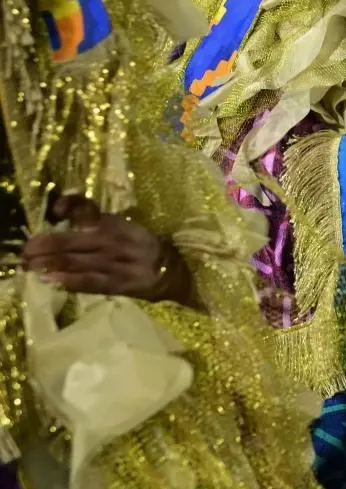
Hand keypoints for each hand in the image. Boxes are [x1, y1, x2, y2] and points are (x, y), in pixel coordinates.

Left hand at [21, 194, 192, 303]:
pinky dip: (70, 281)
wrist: (177, 271)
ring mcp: (118, 262)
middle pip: (72, 240)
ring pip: (76, 262)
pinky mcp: (121, 284)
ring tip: (28, 266)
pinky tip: (51, 281)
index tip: (55, 211)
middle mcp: (115, 240)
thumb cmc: (142, 249)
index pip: (88, 209)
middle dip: (44, 245)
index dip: (69, 205)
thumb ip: (97, 225)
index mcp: (116, 223)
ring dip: (48, 264)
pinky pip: (92, 282)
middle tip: (25, 251)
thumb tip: (64, 219)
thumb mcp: (124, 229)